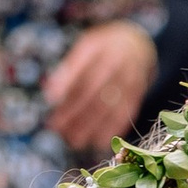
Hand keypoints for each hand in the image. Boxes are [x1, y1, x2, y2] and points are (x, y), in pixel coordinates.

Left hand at [44, 20, 156, 155]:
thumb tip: (49, 93)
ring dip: (88, 126)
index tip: (49, 99)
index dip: (65, 82)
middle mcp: (116, 62)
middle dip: (72, 111)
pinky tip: (96, 142)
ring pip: (107, 106)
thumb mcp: (85, 48)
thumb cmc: (103, 50)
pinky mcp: (137, 95)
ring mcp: (129, 79)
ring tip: (72, 140)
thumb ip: (69, 68)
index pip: (81, 65)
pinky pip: (124, 114)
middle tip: (55, 127)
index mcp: (98, 47)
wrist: (139, 46)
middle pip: (92, 90)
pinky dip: (110, 130)